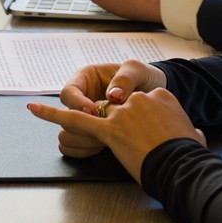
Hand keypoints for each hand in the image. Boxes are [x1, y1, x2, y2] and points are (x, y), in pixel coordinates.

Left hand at [27, 63, 203, 179]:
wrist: (183, 165)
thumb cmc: (190, 155)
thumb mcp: (194, 136)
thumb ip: (191, 131)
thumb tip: (196, 135)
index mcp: (160, 97)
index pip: (143, 103)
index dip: (144, 120)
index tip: (151, 133)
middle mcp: (139, 101)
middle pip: (121, 108)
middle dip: (124, 125)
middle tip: (136, 142)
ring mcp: (122, 114)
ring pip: (100, 114)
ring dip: (98, 124)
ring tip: (111, 136)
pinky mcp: (108, 130)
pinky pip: (74, 120)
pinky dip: (52, 115)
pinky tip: (35, 110)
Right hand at [36, 60, 166, 155]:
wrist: (156, 99)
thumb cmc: (144, 79)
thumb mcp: (138, 71)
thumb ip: (126, 78)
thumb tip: (112, 95)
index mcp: (86, 79)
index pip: (68, 93)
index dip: (77, 104)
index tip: (94, 112)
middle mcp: (81, 99)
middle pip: (65, 117)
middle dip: (82, 127)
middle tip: (102, 131)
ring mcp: (84, 119)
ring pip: (67, 134)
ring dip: (84, 141)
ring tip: (106, 142)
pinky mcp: (89, 135)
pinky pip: (73, 147)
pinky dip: (85, 151)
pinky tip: (104, 149)